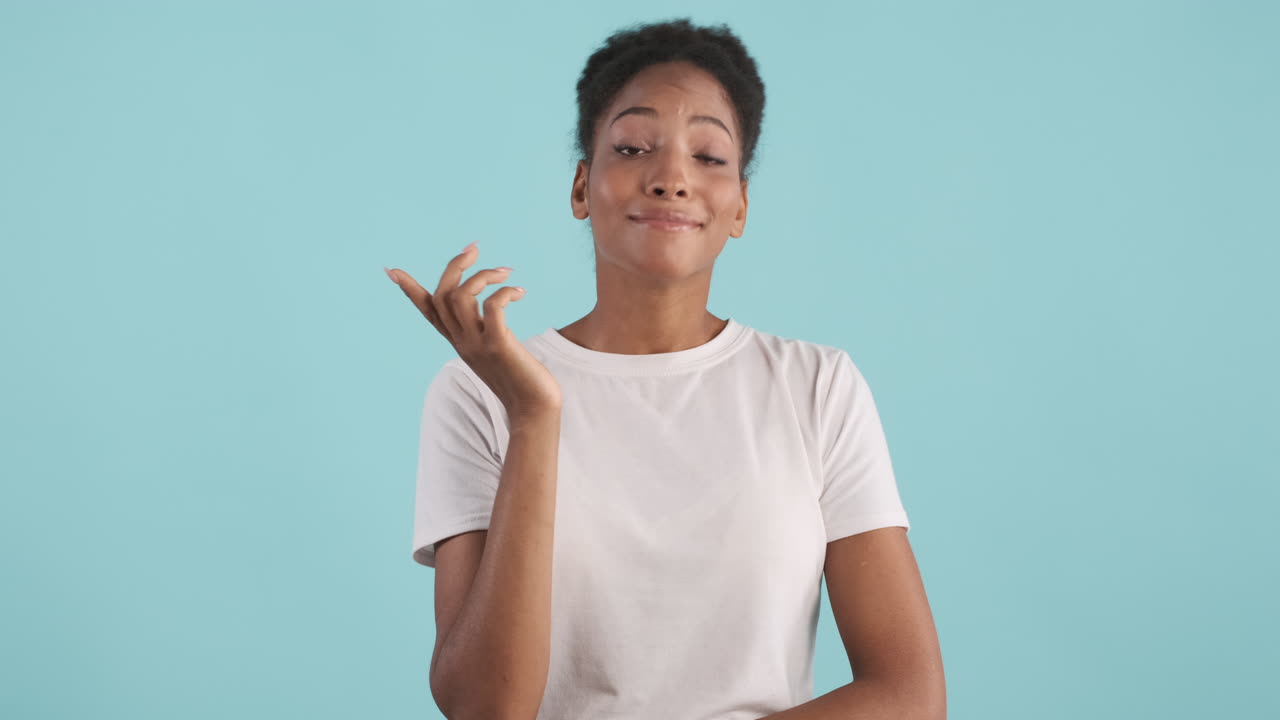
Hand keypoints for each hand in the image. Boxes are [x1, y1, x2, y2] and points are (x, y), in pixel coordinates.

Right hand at [386, 243, 561, 417]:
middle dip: (455, 266)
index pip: (427, 312)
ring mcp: (478, 345)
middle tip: (475, 249)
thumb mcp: (497, 352)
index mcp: (459, 342)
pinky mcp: (498, 346)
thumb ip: (487, 332)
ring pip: (460, 297)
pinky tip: (520, 292)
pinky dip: (504, 292)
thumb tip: (491, 311)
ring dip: (482, 276)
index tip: (392, 270)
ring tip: (506, 272)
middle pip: (442, 295)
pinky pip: (491, 308)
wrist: (534, 411)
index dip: (410, 290)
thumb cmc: (523, 381)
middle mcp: (462, 342)